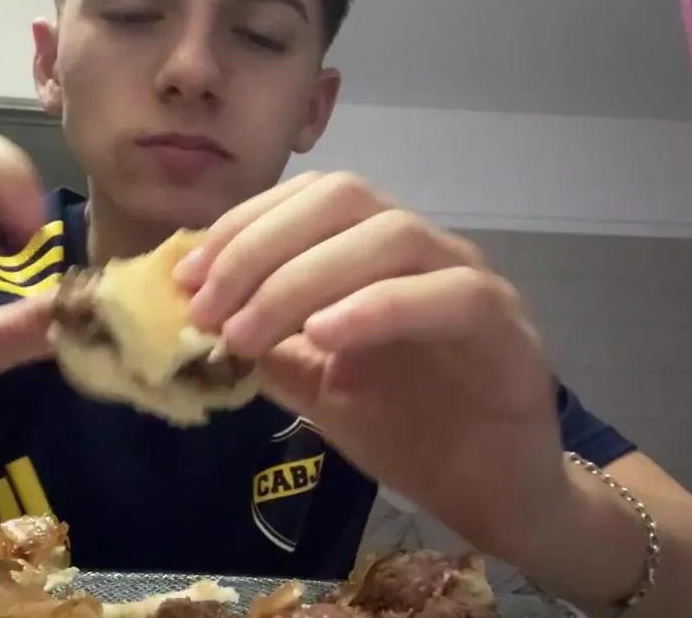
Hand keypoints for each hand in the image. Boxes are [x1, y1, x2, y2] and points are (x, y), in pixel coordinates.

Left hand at [174, 172, 567, 557]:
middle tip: (208, 311)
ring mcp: (468, 279)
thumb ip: (264, 345)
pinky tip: (324, 338)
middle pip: (343, 198)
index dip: (241, 227)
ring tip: (247, 334)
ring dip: (302, 278)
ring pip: (391, 234)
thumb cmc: (405, 430)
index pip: (306, 199)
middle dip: (260, 247)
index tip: (185, 280)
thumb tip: (191, 317)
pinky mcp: (505, 326)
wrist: (488, 493)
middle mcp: (422, 248)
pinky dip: (378, 306)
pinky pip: (448, 294)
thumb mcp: (312, 385)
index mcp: (373, 251)